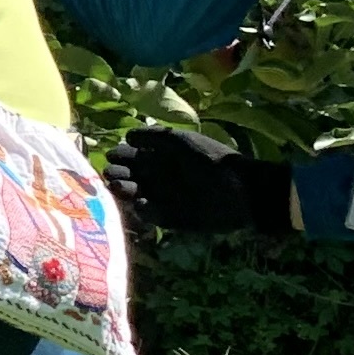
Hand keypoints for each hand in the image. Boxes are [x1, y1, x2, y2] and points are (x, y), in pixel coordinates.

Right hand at [107, 124, 289, 234]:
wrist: (240, 191)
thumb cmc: (209, 160)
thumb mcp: (180, 140)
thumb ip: (152, 136)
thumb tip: (127, 137)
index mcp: (159, 156)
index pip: (128, 155)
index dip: (118, 155)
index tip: (113, 156)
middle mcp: (157, 176)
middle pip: (126, 174)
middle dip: (116, 173)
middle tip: (114, 174)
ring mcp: (162, 197)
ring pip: (132, 194)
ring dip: (123, 190)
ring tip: (123, 188)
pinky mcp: (169, 218)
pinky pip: (147, 214)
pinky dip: (141, 209)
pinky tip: (143, 202)